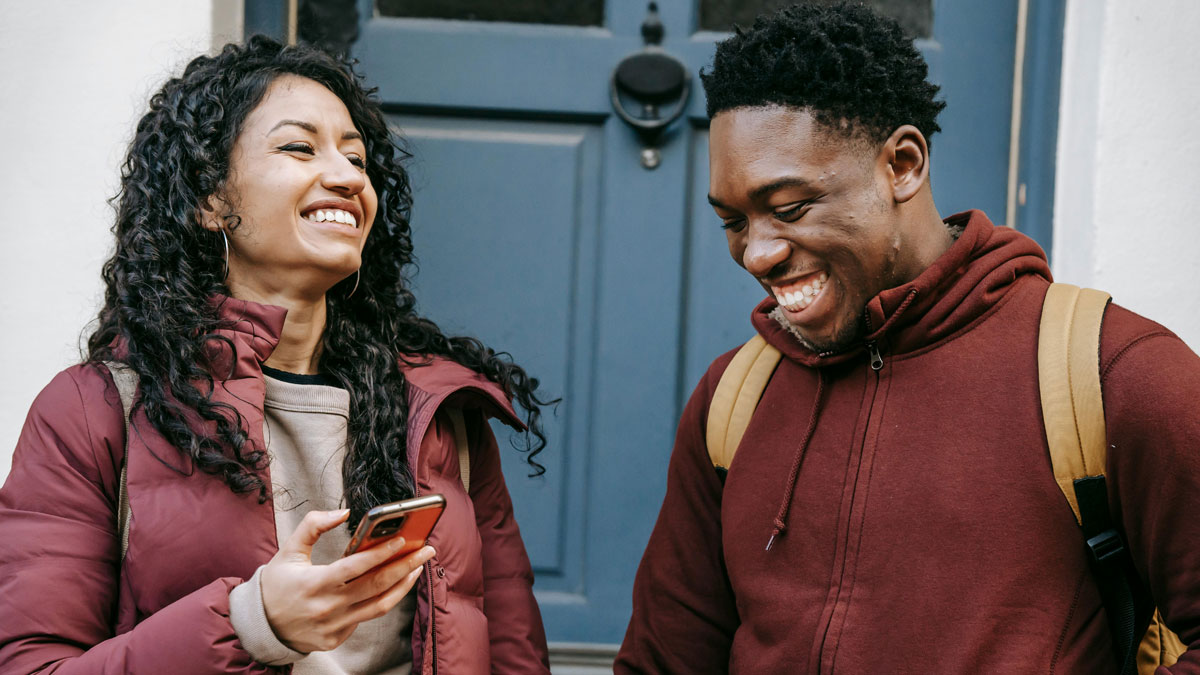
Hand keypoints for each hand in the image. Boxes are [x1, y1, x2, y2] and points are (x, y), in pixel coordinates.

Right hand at [260, 509, 435, 652]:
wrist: (261, 626)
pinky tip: (392, 585)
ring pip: (379, 606)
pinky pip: (365, 618)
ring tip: (417, 567)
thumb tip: (343, 513)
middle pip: (377, 586)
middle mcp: (328, 607)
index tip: (402, 540)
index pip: (356, 567)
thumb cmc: (277, 584)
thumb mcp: (289, 550)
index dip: (381, 553)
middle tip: (427, 550)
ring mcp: (334, 626)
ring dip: (403, 586)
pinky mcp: (336, 639)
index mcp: (315, 583)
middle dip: (407, 565)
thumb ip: (313, 525)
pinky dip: (381, 600)